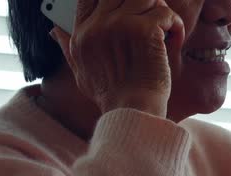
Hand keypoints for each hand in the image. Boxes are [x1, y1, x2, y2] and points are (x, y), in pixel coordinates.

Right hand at [52, 0, 184, 117]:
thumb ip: (69, 48)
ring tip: (165, 28)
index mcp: (82, 33)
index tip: (127, 8)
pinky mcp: (143, 30)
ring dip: (160, 11)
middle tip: (152, 17)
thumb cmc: (112, 96)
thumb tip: (56, 30)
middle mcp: (98, 25)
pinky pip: (165, 13)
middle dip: (141, 3)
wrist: (133, 110)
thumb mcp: (81, 73)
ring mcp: (120, 25)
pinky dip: (175, 26)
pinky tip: (174, 40)